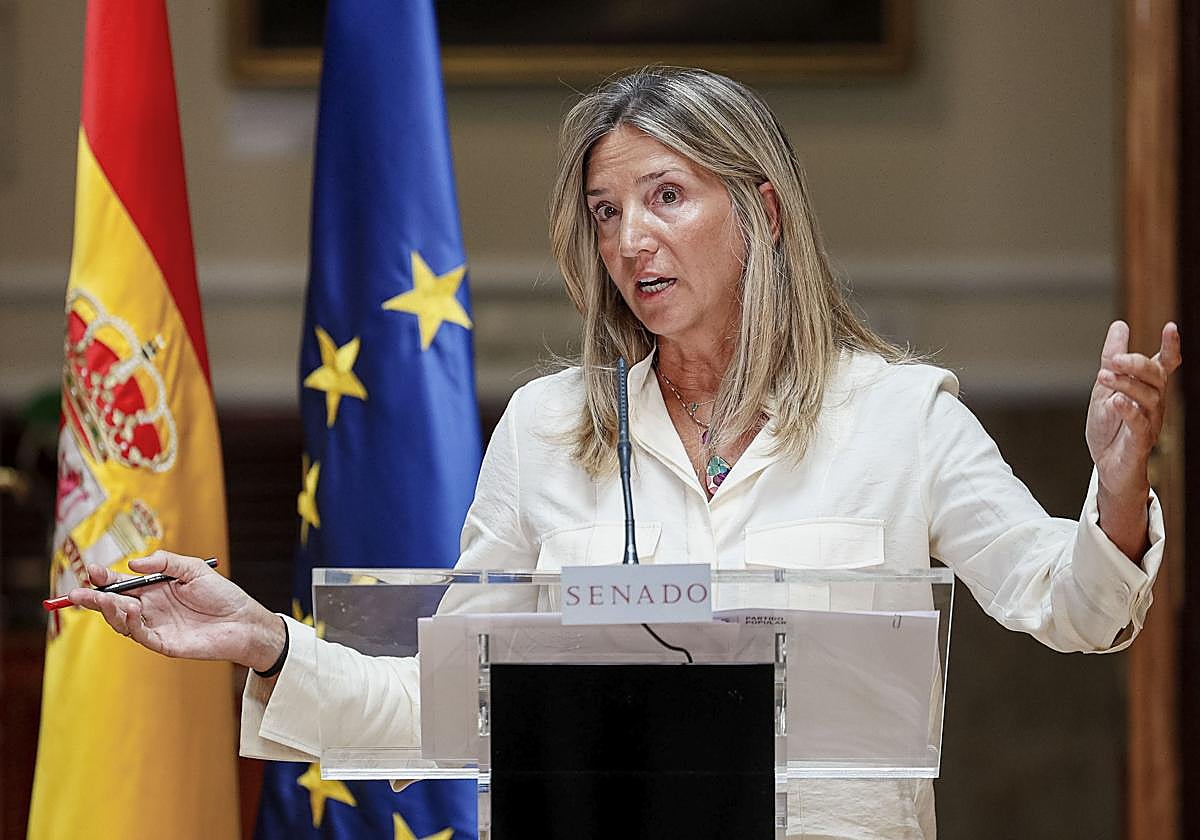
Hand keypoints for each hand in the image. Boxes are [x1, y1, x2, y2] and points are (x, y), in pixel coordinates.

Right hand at [67, 550, 285, 671]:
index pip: (122, 584)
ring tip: (105, 598)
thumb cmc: (222, 594)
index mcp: (155, 589)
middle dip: (93, 598)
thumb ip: (165, 562)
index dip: (104, 579)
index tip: (91, 571)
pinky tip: (130, 609)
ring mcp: (155, 627)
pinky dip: (130, 623)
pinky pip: (139, 635)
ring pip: (120, 621)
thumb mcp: (193, 569)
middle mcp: (150, 608)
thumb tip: (133, 564)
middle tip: (76, 593)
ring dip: (108, 610)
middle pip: (113, 604)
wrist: (244, 621)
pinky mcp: (163, 643)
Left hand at [1085, 320, 1180, 555]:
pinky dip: (1129, 410)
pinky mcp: (1140, 441)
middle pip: (1155, 376)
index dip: (1171, 347)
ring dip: (1125, 384)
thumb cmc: (1110, 426)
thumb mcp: (1105, 388)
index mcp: (1148, 389)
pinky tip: (1117, 401)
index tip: (1171, 327)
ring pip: (1148, 397)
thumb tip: (1120, 325)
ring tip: (1103, 376)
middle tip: (1112, 359)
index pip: (1164, 364)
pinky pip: (1140, 424)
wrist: (1108, 466)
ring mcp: (1150, 422)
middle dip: (1135, 364)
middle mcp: (1155, 403)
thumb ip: (1112, 358)